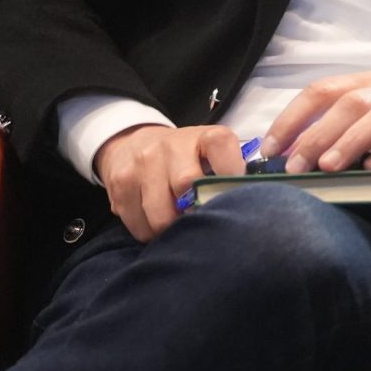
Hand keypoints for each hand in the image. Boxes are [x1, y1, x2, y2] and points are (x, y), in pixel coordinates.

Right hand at [96, 122, 245, 241]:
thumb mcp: (210, 152)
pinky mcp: (120, 185)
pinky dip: (150, 234)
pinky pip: (139, 226)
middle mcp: (169, 146)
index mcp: (202, 136)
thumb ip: (230, 171)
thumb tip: (250, 203)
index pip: (220, 145)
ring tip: (179, 227)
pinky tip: (157, 224)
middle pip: (186, 185)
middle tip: (203, 222)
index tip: (235, 197)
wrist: (134, 142)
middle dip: (197, 213)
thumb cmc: (185, 156)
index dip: (230, 173)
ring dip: (172, 230)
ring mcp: (141, 164)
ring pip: (160, 215)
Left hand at [257, 71, 370, 190]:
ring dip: (350, 141)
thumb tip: (288, 159)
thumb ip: (333, 135)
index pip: (321, 91)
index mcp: (364, 84)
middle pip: (348, 103)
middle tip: (295, 167)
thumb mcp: (365, 129)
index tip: (270, 149)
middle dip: (316, 135)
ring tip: (328, 167)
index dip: (292, 118)